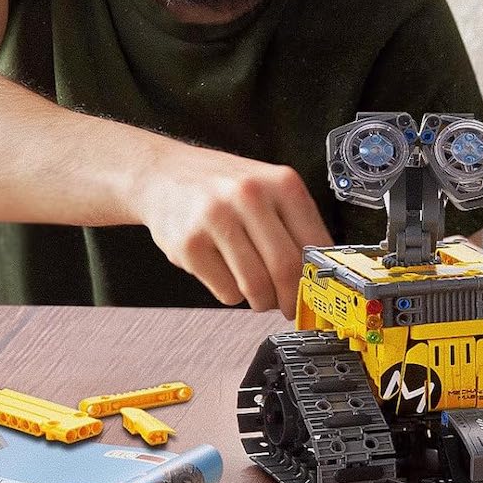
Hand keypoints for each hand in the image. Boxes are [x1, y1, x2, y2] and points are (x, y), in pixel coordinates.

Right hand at [133, 142, 332, 317]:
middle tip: (289, 307)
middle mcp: (249, 196)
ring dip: (262, 301)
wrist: (162, 175)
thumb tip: (319, 274)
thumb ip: (295, 225)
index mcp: (280, 182)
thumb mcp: (267, 188)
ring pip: (256, 285)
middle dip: (291, 299)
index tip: (317, 297)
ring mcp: (216, 219)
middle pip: (286, 268)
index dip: (318, 280)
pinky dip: (232, 294)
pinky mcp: (189, 245)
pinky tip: (227, 275)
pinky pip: (226, 291)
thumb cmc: (220, 186)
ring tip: (260, 296)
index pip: (315, 245)